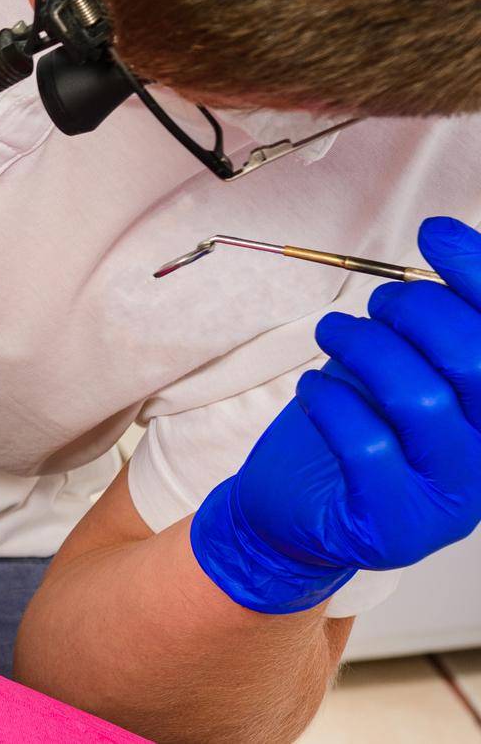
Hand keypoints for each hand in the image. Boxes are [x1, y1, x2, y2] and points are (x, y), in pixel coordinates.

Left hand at [192, 216, 480, 613]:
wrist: (294, 511)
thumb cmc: (356, 428)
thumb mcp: (401, 367)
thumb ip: (435, 326)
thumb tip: (449, 244)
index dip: (479, 276)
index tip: (435, 233)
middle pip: (477, 363)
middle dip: (419, 311)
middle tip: (376, 303)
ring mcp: (448, 498)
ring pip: (419, 399)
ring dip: (366, 347)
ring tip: (334, 333)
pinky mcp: (392, 523)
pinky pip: (365, 442)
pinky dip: (331, 399)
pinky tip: (315, 388)